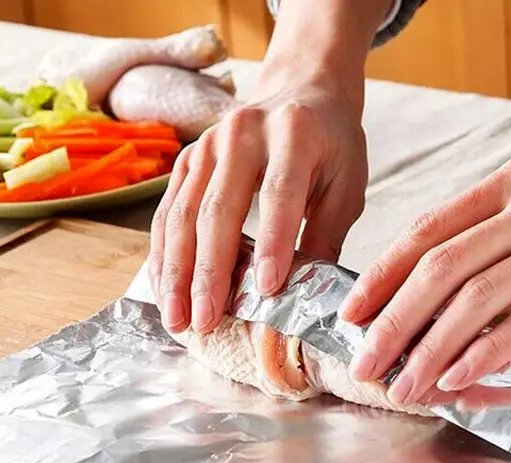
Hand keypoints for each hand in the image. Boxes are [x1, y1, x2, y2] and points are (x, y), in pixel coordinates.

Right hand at [148, 72, 366, 333]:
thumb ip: (327, 236)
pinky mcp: (185, 162)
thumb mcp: (347, 186)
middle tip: (207, 320)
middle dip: (209, 272)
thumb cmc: (331, 147)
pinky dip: (163, 257)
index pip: (278, 194)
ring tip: (179, 319)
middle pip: (218, 209)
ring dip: (176, 273)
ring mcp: (205, 146)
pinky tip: (166, 293)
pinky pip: (167, 214)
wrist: (302, 93)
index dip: (271, 243)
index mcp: (293, 133)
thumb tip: (307, 298)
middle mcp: (241, 134)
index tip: (265, 291)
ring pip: (182, 215)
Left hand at [339, 152, 510, 405]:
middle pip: (441, 266)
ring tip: (405, 384)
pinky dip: (487, 349)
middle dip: (393, 320)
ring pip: (479, 296)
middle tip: (366, 360)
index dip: (383, 274)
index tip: (353, 312)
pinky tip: (459, 375)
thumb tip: (443, 287)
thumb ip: (503, 234)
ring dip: (431, 346)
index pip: (429, 230)